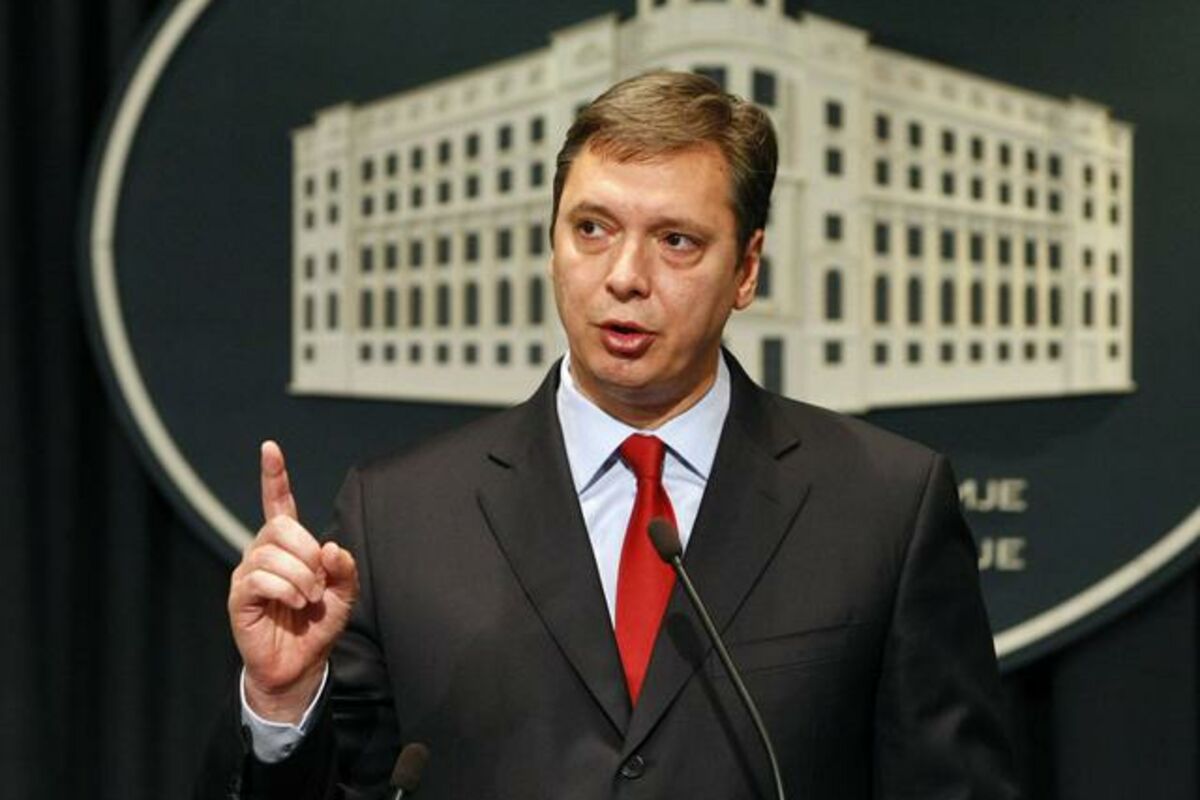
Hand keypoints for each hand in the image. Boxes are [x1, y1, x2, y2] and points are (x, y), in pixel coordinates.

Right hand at [228, 440, 358, 721]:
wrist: (300, 664)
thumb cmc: (318, 625)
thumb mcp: (344, 594)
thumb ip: (344, 569)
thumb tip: (331, 548)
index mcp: (288, 546)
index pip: (278, 503)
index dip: (274, 476)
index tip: (270, 448)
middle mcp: (263, 552)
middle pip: (281, 526)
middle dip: (307, 552)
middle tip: (318, 583)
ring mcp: (248, 573)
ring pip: (272, 553)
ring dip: (301, 577)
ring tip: (308, 599)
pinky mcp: (239, 596)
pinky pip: (260, 578)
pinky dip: (286, 590)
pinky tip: (294, 603)